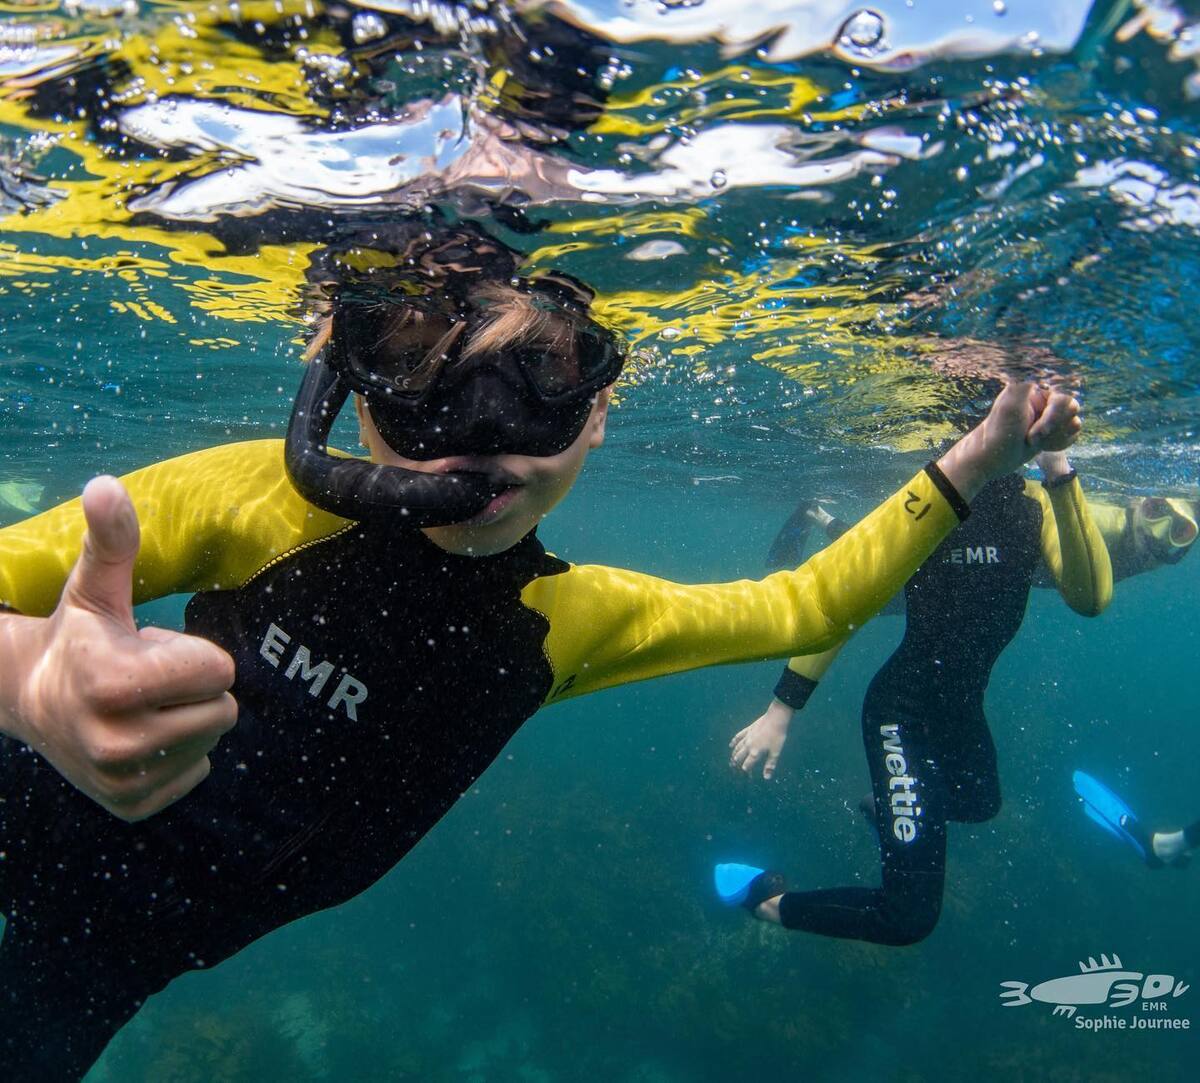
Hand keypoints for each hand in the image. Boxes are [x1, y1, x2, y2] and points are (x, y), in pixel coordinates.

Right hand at [1, 477, 236, 820]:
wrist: (31, 701)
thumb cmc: (78, 635)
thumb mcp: (95, 587)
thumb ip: (112, 539)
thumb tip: (105, 484)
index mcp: (111, 684)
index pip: (219, 671)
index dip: (194, 653)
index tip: (152, 649)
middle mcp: (115, 742)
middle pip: (224, 709)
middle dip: (196, 688)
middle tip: (149, 679)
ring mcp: (122, 782)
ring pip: (212, 740)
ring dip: (188, 719)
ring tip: (141, 706)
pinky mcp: (132, 806)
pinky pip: (197, 773)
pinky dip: (178, 754)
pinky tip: (139, 736)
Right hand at [729, 699, 792, 779]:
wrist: (776, 718)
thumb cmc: (777, 736)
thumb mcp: (775, 752)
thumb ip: (770, 765)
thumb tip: (766, 778)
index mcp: (755, 752)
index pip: (747, 765)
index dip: (746, 772)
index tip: (747, 776)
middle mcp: (748, 746)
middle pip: (739, 757)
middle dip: (736, 764)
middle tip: (734, 770)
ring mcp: (747, 737)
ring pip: (737, 748)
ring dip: (733, 755)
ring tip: (731, 761)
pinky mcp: (748, 730)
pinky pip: (738, 737)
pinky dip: (734, 742)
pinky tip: (731, 745)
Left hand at [937, 383, 1080, 501]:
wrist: (993, 459)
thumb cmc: (998, 433)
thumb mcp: (1009, 407)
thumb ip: (1023, 383)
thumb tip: (1031, 358)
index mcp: (1036, 388)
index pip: (1063, 393)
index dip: (1053, 415)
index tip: (1037, 430)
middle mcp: (1044, 398)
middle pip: (1072, 407)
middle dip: (1052, 427)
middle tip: (1031, 437)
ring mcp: (1050, 414)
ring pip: (1074, 422)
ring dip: (1054, 437)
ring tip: (1033, 441)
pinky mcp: (1054, 429)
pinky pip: (1072, 434)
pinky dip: (1058, 444)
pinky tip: (1041, 446)